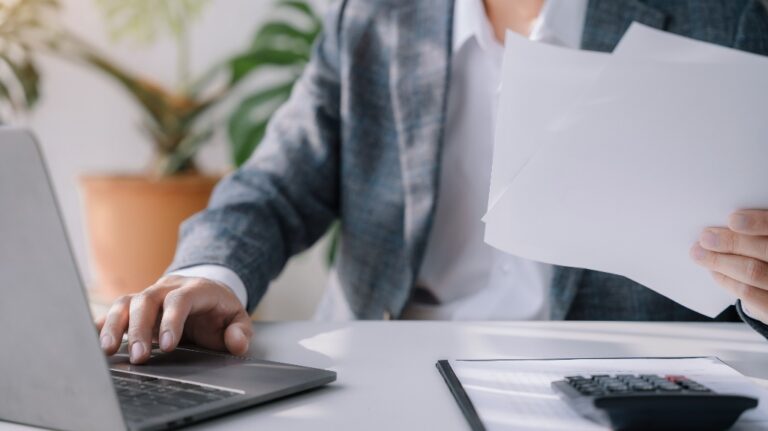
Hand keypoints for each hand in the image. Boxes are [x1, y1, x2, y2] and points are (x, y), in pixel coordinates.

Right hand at [95, 275, 252, 363]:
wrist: (206, 295)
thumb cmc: (220, 311)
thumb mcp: (238, 319)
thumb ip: (240, 332)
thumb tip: (235, 342)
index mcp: (197, 289)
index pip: (180, 299)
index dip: (172, 321)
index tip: (167, 346)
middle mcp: (169, 288)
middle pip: (147, 299)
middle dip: (139, 328)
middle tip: (138, 358)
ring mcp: (150, 295)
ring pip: (126, 302)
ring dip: (114, 325)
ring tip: (108, 349)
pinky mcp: (136, 306)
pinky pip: (116, 310)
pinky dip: (103, 323)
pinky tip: (94, 338)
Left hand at [691, 209, 767, 321]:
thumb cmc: (762, 255)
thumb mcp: (760, 241)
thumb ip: (751, 234)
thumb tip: (717, 227)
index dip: (757, 222)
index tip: (732, 220)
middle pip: (764, 250)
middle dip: (731, 242)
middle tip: (705, 237)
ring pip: (753, 272)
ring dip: (720, 261)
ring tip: (698, 253)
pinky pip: (748, 293)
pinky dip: (726, 280)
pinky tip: (713, 271)